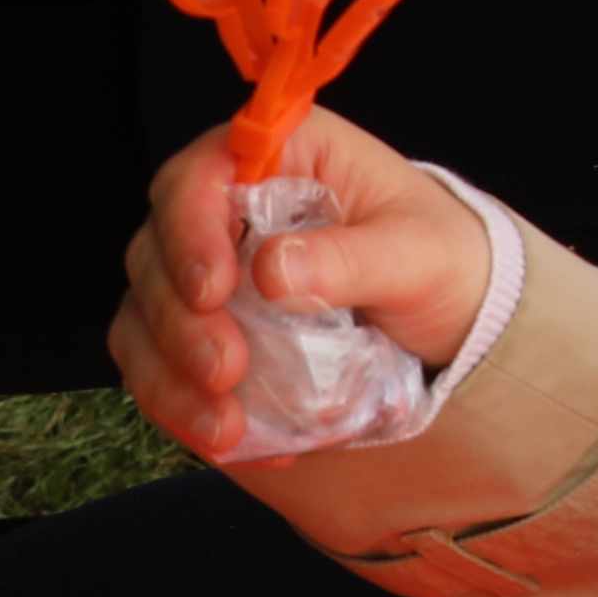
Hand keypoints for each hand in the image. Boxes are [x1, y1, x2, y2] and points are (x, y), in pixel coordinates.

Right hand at [111, 102, 494, 457]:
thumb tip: (273, 272)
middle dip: (179, 319)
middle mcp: (231, 204)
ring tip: (223, 428)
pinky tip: (228, 440)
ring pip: (145, 312)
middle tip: (225, 371)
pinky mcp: (202, 326)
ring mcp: (208, 268)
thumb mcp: (422, 256)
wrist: (452, 315)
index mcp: (286, 156)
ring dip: (169, 374)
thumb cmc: (442, 260)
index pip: (202, 174)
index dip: (191, 227)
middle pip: (157, 249)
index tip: (216, 290)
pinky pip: (158, 361)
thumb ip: (353, 258)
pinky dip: (179, 403)